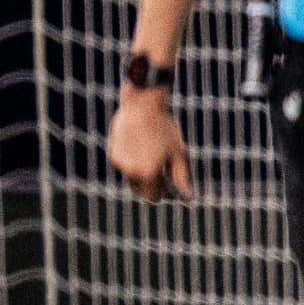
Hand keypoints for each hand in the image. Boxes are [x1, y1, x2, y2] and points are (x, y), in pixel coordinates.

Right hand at [109, 89, 193, 203]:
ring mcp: (120, 163)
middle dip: (152, 186)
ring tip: (154, 156)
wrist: (142, 106)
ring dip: (142, 174)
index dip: (164, 194)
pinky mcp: (113, 154)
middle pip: (141, 191)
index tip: (170, 187)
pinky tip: (143, 146)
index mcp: (148, 174)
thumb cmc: (165, 129)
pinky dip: (133, 162)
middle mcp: (131, 172)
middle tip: (164, 173)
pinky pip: (125, 165)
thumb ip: (183, 178)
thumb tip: (190, 198)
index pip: (154, 197)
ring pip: (132, 178)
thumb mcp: (179, 153)